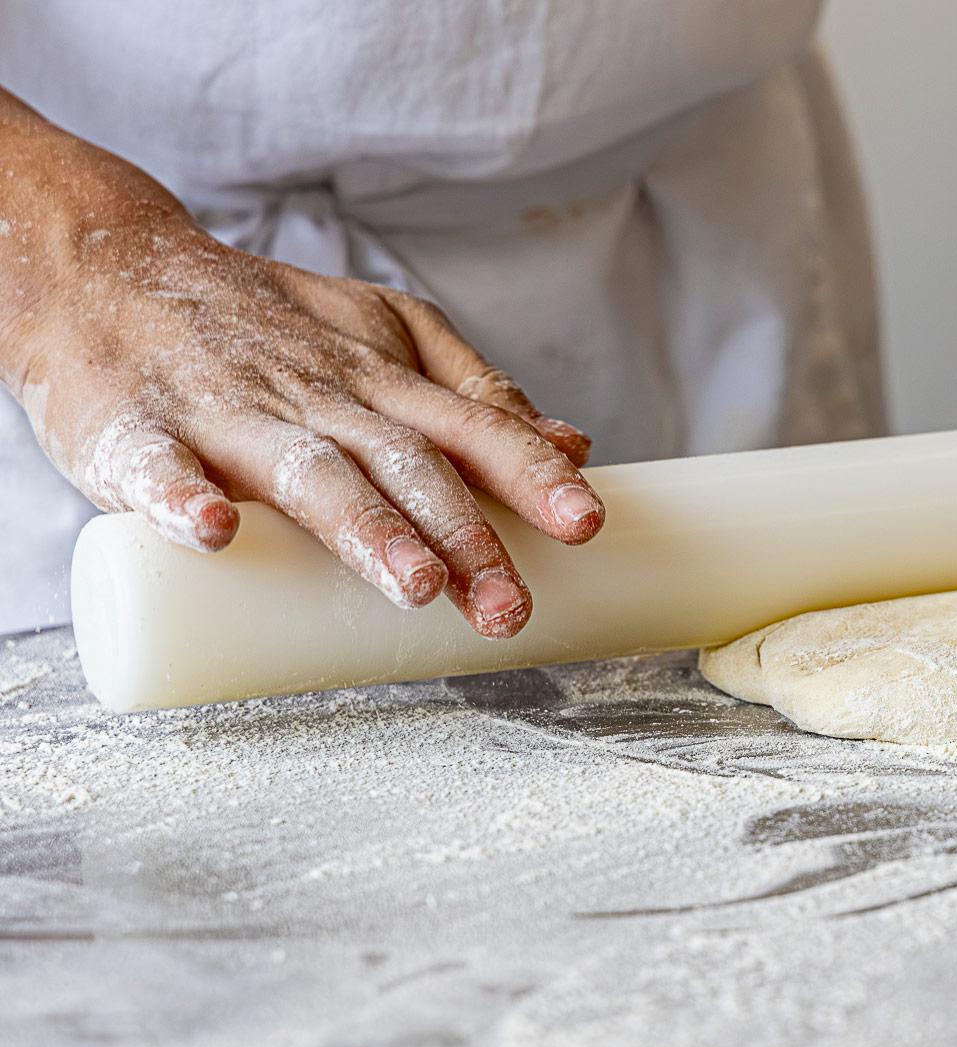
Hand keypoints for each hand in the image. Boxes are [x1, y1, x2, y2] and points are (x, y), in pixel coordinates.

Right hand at [4, 214, 601, 638]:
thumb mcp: (383, 335)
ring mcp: (229, 413)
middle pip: (405, 465)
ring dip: (366, 529)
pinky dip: (182, 497)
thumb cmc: (266, 327)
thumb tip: (572, 446)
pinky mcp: (137, 432)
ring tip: (416, 584)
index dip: (532, 476)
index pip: (474, 430)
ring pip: (309, 473)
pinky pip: (160, 467)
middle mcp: (319, 396)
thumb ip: (474, 394)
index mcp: (381, 380)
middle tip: (508, 606)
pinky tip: (212, 533)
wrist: (110, 271)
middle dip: (464, 534)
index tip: (587, 524)